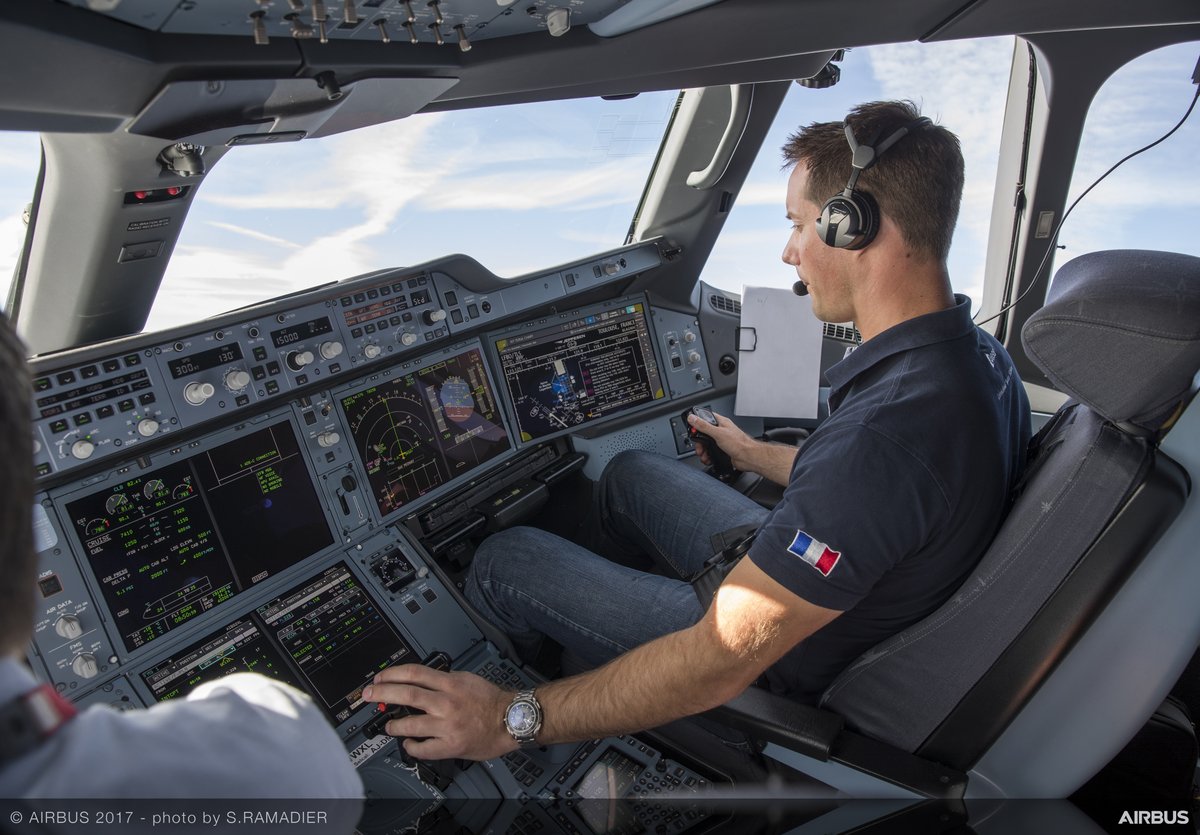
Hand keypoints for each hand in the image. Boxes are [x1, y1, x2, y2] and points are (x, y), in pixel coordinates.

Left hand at [362, 664, 516, 760]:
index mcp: (451, 683)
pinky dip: (412, 747)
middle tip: (369, 695)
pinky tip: (408, 744)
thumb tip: (423, 680)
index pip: (415, 673)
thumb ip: (445, 679)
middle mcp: (447, 703)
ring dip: (394, 725)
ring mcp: (447, 725)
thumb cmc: (492, 701)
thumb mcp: (468, 678)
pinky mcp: (451, 746)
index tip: (380, 677)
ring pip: (411, 724)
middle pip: (407, 694)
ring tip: (388, 726)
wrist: (511, 719)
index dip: (392, 674)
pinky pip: (424, 749)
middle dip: (383, 693)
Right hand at [687, 411, 755, 471]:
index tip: (692, 427)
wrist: (748, 458)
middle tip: (698, 445)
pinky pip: (711, 452)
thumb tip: (692, 418)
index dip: (698, 421)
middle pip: (704, 433)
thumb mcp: (718, 433)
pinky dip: (708, 456)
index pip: (706, 417)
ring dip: (703, 450)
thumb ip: (704, 426)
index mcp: (721, 422)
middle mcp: (722, 430)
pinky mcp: (723, 450)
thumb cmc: (739, 444)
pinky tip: (708, 458)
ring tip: (703, 454)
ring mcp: (722, 441)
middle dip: (699, 440)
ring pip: (707, 444)